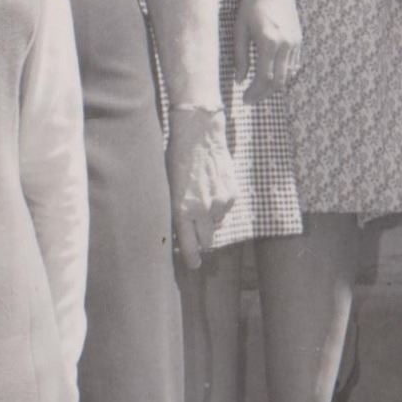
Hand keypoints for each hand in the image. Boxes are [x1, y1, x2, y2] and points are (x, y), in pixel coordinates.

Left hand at [166, 107, 237, 268]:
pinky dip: (220, 205)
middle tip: (198, 238)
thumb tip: (179, 232)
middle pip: (207, 241)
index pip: (189, 246)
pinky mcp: (232, 193)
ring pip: (217, 224)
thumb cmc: (177, 161)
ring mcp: (220, 203)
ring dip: (211, 220)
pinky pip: (226, 209)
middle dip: (202, 241)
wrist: (200, 137)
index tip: (193, 264)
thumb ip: (175, 212)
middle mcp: (202, 211)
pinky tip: (212, 189)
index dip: (192, 258)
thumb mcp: (169, 190)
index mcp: (182, 211)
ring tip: (203, 202)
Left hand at [235, 0, 300, 101]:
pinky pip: (294, 65)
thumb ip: (240, 56)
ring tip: (260, 89)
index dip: (254, 93)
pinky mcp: (299, 40)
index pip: (264, 78)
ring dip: (275, 86)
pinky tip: (271, 75)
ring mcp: (294, 43)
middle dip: (264, 94)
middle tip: (251, 98)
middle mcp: (285, 45)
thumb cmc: (252, 4)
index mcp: (268, 42)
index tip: (244, 99)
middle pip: (279, 82)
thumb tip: (239, 79)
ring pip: (289, 75)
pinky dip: (283, 75)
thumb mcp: (240, 28)